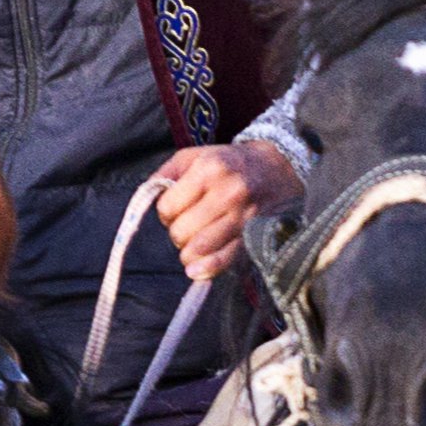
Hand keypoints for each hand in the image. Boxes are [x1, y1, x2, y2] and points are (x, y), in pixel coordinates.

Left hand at [150, 140, 300, 282]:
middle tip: (187, 225)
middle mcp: (227, 193)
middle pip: (182, 231)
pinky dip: (207, 268)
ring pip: (200, 248)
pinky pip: (225, 259)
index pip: (168, 207)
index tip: (175, 210)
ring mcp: (243, 216)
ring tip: (194, 243)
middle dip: (177, 232)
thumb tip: (147, 196)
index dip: (166, 212)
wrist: (278, 167)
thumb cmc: (229, 163)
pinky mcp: (254, 235)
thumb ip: (166, 174)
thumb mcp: (195, 155)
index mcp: (209, 169)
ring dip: (189, 251)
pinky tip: (196, 270)